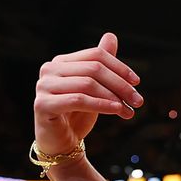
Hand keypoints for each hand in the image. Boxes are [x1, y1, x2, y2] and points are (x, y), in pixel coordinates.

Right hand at [33, 32, 142, 156]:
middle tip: (138, 100)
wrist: (60, 144)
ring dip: (113, 97)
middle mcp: (49, 70)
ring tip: (129, 110)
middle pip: (93, 69)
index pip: (96, 55)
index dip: (119, 67)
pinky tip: (116, 110)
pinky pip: (78, 100)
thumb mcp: (93, 88)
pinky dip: (101, 105)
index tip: (137, 82)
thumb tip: (111, 36)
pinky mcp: (42, 104)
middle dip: (120, 85)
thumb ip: (100, 64)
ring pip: (87, 84)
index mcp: (61, 62)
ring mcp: (43, 86)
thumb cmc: (77, 115)